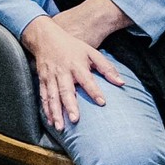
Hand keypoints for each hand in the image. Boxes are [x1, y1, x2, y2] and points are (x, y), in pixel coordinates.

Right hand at [23, 11, 131, 131]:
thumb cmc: (72, 47)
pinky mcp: (42, 80)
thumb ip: (107, 68)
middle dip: (70, 106)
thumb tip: (122, 83)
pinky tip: (50, 121)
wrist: (45, 37)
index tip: (102, 102)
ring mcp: (50, 77)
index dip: (94, 90)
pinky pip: (43, 96)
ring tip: (60, 127)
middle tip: (75, 120)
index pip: (86, 79)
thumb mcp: (91, 52)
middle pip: (66, 90)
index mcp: (76, 65)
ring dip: (55, 112)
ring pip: (52, 96)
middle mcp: (62, 72)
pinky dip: (46, 109)